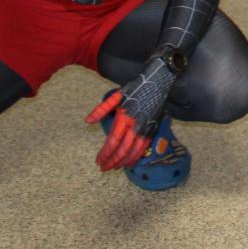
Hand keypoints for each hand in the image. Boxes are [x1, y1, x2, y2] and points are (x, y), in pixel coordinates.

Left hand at [85, 57, 174, 171]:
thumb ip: (102, 109)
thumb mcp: (117, 94)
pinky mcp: (154, 129)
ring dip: (123, 162)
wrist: (160, 80)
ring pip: (134, 152)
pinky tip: (129, 162)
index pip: (112, 141)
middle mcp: (136, 125)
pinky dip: (136, 157)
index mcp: (125, 116)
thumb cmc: (137, 86)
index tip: (98, 161)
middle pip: (122, 150)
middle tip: (103, 168)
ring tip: (114, 168)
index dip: (105, 153)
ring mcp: (146, 128)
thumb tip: (88, 121)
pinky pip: (144, 148)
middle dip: (112, 161)